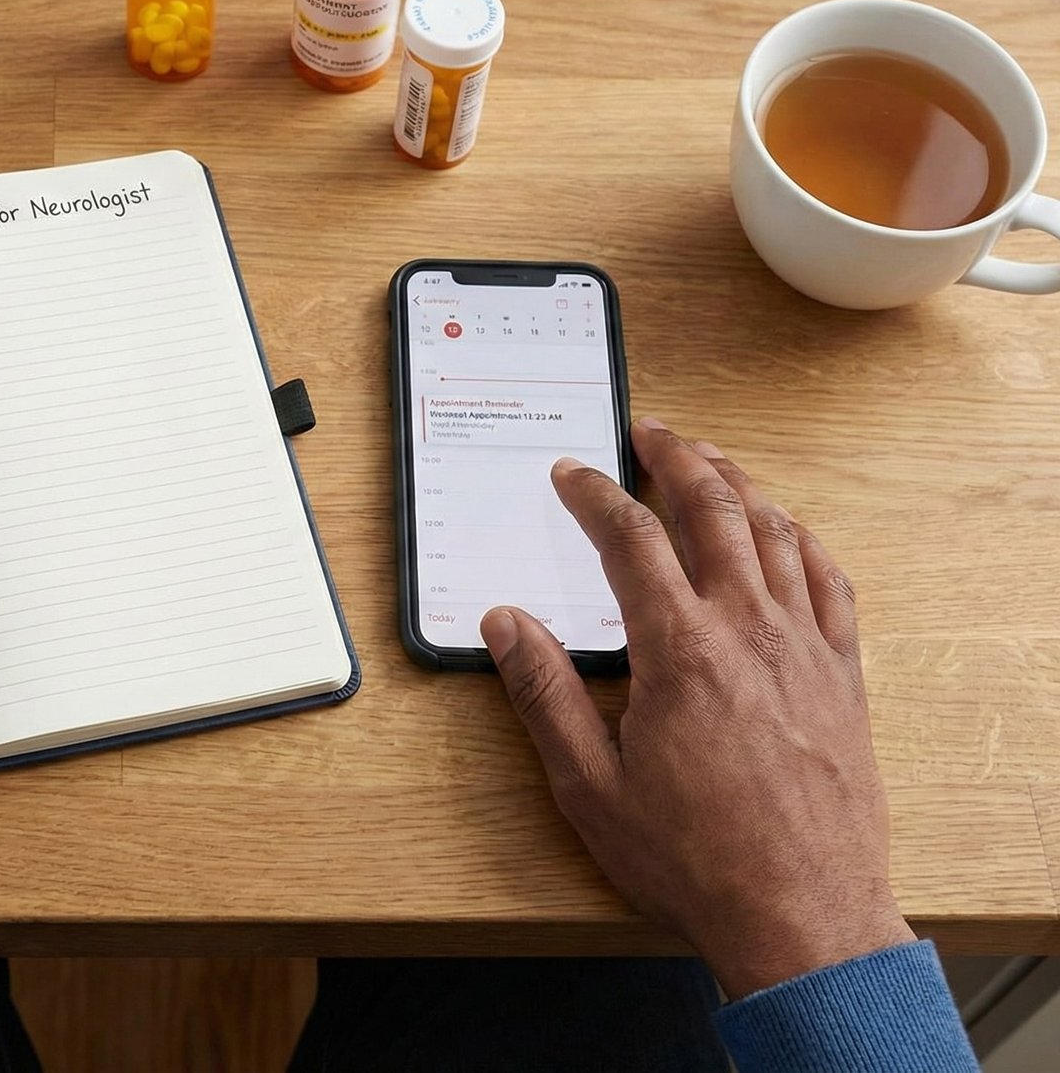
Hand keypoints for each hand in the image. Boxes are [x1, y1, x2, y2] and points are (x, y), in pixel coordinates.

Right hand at [481, 418, 912, 997]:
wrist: (802, 916)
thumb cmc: (694, 859)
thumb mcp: (590, 785)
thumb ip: (544, 694)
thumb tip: (505, 624)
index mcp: (680, 651)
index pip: (631, 540)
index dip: (596, 495)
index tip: (572, 474)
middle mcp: (750, 631)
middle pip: (714, 511)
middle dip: (676, 458)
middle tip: (649, 431)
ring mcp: (805, 649)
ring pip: (776, 533)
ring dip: (740, 484)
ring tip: (710, 460)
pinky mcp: (842, 676)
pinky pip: (830, 581)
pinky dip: (803, 540)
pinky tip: (787, 530)